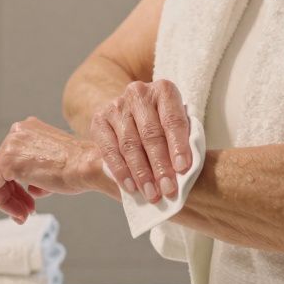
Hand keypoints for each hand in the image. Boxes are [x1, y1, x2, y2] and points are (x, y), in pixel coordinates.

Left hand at [0, 116, 98, 223]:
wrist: (89, 166)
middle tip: (28, 210)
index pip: (11, 159)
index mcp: (28, 128)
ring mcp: (10, 145)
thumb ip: (38, 170)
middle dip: (14, 193)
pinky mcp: (8, 162)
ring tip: (25, 215)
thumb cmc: (81, 167)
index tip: (31, 200)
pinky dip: (2, 202)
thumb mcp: (55, 163)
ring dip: (9, 200)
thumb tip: (31, 188)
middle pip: (1, 168)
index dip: (18, 184)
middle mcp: (17, 132)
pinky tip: (20, 213)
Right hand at [90, 80, 191, 204]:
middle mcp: (138, 93)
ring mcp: (116, 105)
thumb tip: (184, 171)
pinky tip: (131, 187)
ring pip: (130, 144)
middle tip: (168, 189)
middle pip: (151, 134)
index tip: (183, 169)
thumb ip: (183, 140)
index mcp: (164, 90)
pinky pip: (109, 150)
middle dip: (160, 165)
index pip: (172, 120)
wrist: (129, 112)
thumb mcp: (175, 125)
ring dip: (142, 173)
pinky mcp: (99, 120)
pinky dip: (121, 171)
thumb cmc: (161, 123)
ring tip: (152, 193)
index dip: (178, 145)